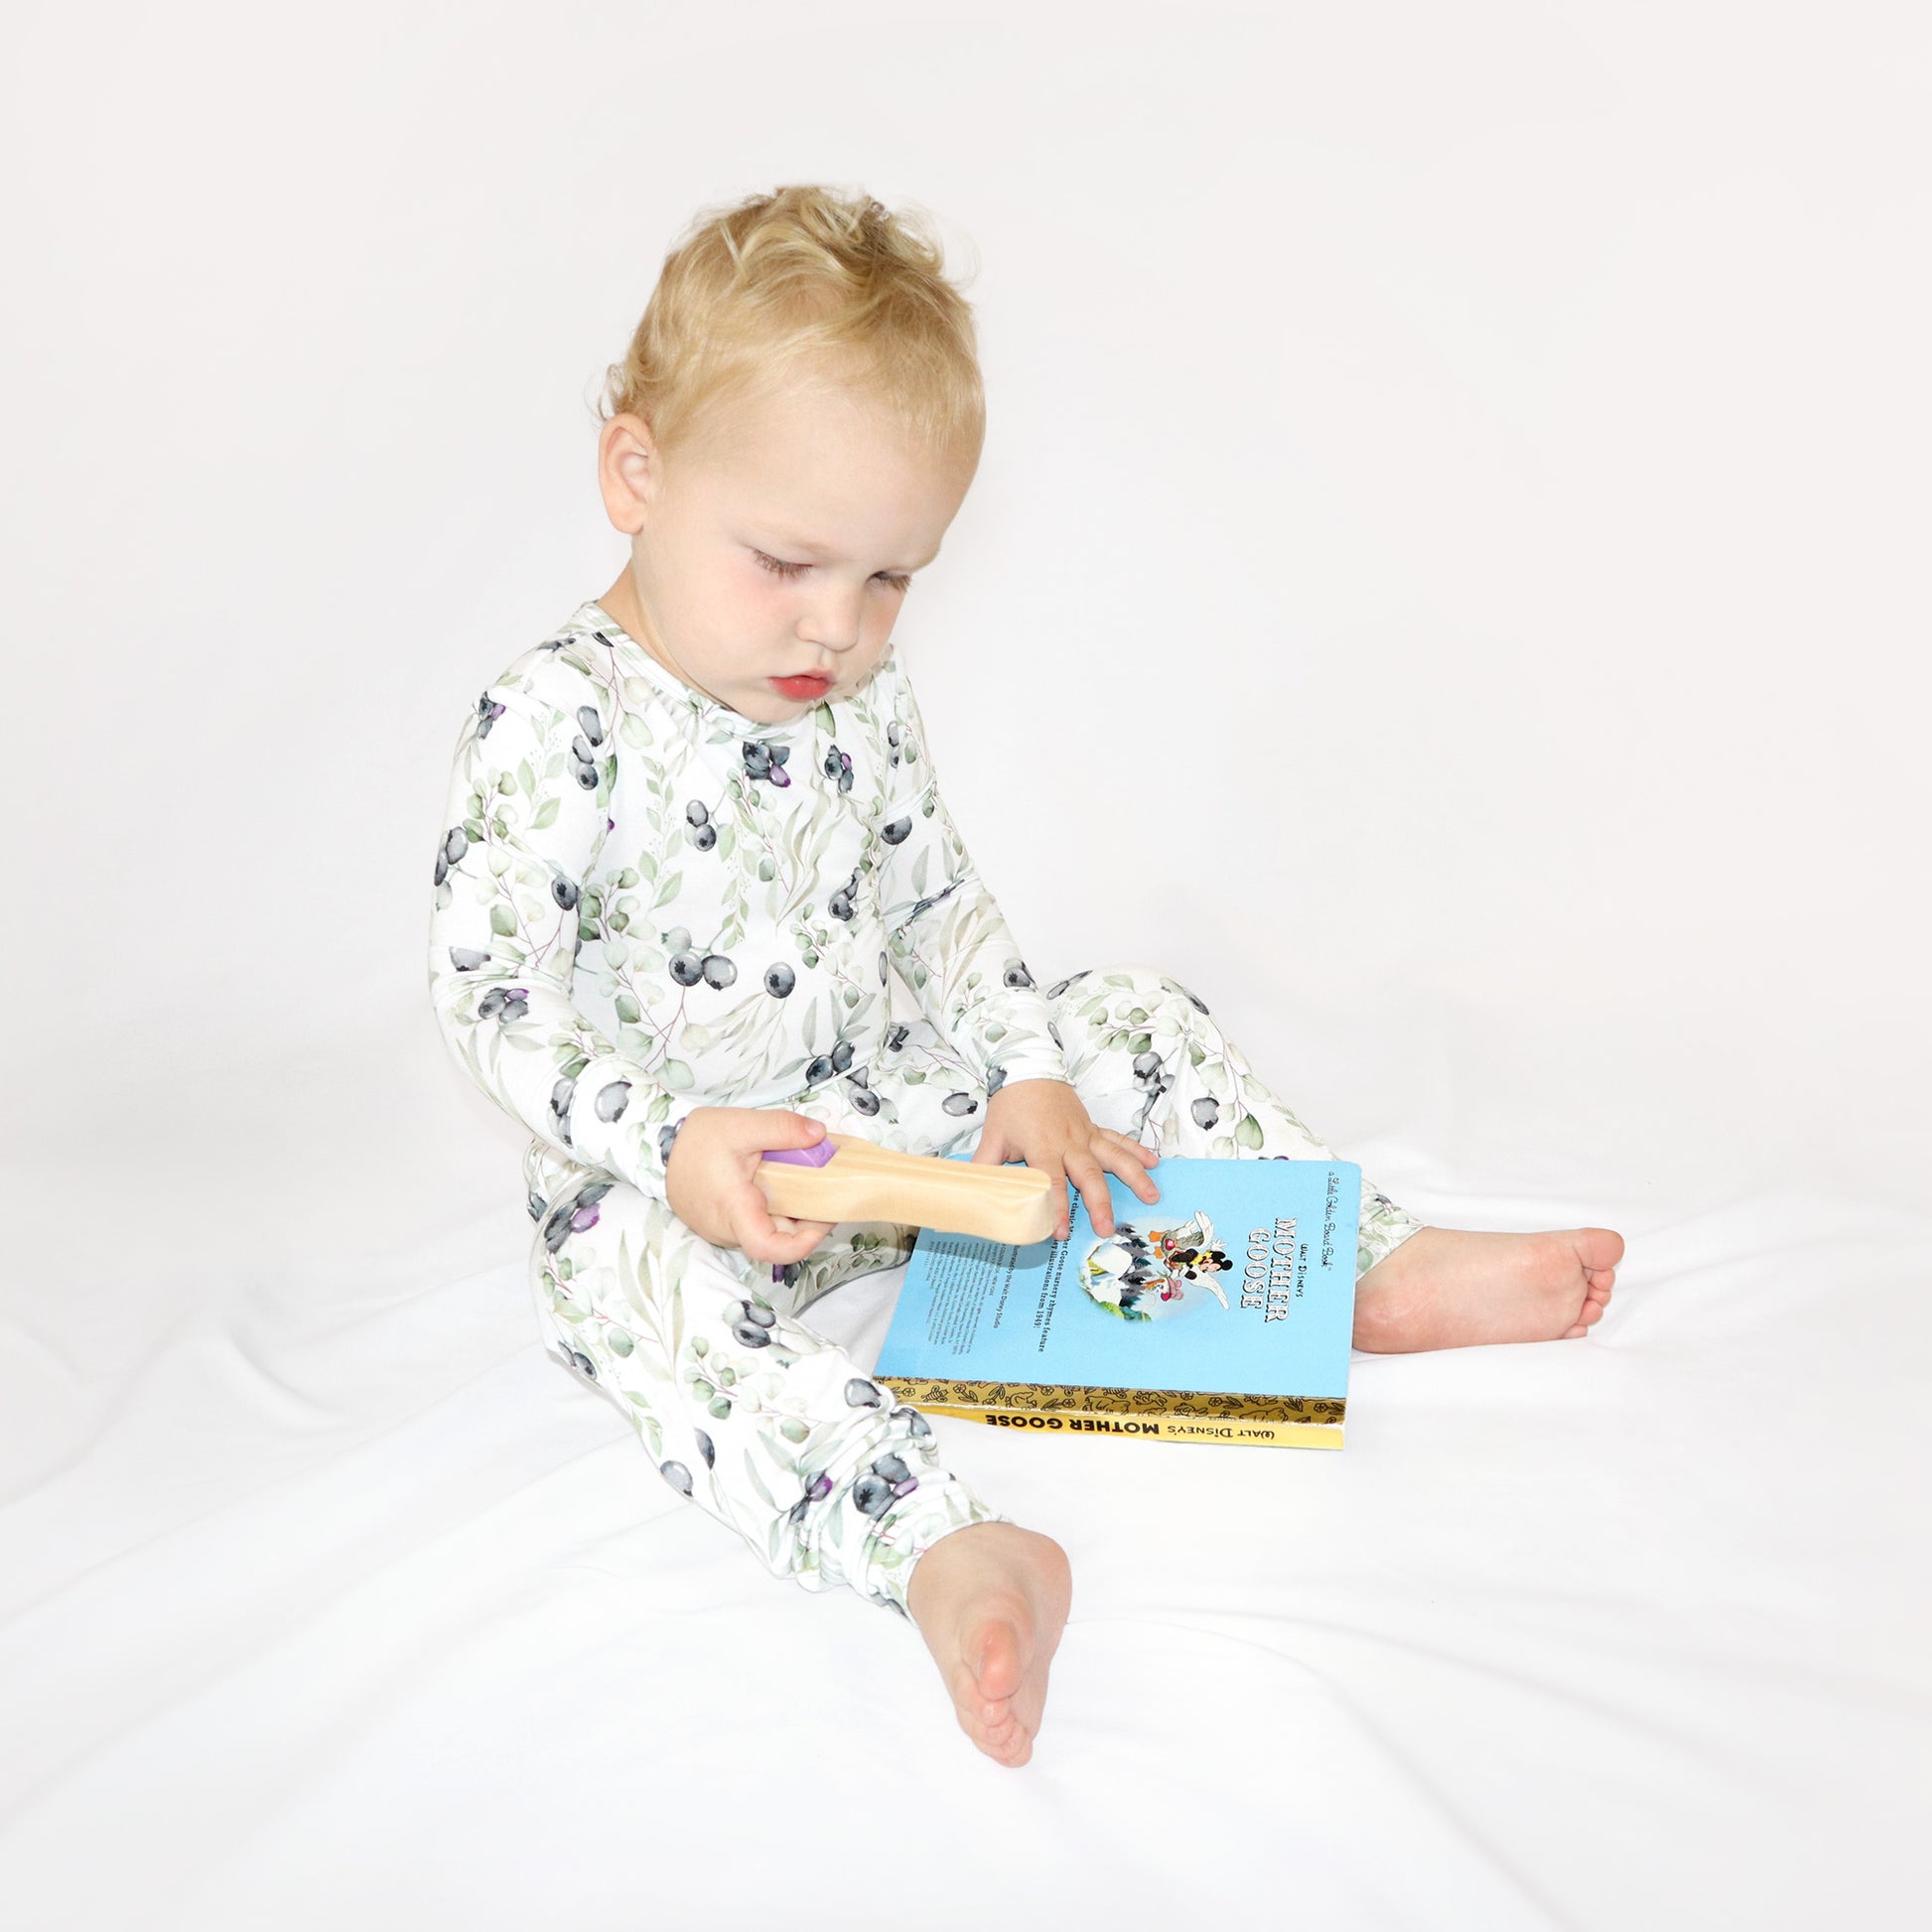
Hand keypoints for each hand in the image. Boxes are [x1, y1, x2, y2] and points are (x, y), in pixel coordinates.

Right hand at [665, 1106, 837, 1263]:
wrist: (658, 1148)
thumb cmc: (696, 1139)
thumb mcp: (741, 1124)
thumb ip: (782, 1128)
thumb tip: (820, 1135)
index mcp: (734, 1209)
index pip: (768, 1247)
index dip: (802, 1242)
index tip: (824, 1219)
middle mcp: (728, 1229)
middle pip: (777, 1238)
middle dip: (806, 1218)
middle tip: (824, 1187)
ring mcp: (724, 1231)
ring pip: (767, 1230)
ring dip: (790, 1211)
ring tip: (802, 1179)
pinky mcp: (723, 1225)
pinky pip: (755, 1223)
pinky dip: (773, 1208)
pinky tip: (779, 1183)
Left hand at [971, 1078, 1160, 1239]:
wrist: (1028, 1067)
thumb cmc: (1010, 1104)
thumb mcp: (992, 1136)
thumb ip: (986, 1166)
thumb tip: (974, 1194)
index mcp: (1042, 1146)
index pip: (1051, 1182)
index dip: (1056, 1207)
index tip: (1060, 1231)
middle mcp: (1069, 1141)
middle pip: (1088, 1175)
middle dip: (1099, 1204)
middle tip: (1108, 1229)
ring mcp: (1085, 1134)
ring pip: (1114, 1156)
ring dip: (1134, 1177)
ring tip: (1152, 1196)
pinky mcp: (1093, 1127)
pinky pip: (1118, 1139)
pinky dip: (1137, 1150)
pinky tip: (1154, 1163)